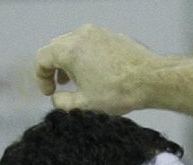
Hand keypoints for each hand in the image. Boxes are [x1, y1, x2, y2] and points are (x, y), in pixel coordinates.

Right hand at [34, 25, 166, 114]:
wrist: (152, 79)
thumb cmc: (118, 92)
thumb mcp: (85, 105)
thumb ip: (62, 103)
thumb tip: (57, 99)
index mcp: (69, 49)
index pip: (42, 58)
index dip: (41, 77)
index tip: (49, 92)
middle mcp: (81, 34)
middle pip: (57, 48)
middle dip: (55, 68)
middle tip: (62, 86)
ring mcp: (98, 32)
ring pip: (74, 44)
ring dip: (71, 62)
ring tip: (79, 80)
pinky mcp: (113, 35)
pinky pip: (92, 44)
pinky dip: (87, 57)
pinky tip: (98, 73)